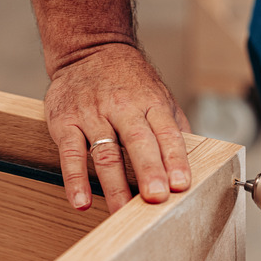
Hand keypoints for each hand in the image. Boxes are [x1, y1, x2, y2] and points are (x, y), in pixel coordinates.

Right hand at [44, 43, 191, 212]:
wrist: (90, 48)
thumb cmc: (129, 81)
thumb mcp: (159, 96)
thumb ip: (174, 128)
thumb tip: (195, 162)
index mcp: (151, 102)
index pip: (167, 133)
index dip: (175, 160)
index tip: (181, 185)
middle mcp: (123, 106)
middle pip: (138, 142)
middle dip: (148, 171)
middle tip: (156, 198)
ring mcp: (92, 113)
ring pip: (105, 152)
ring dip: (113, 185)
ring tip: (121, 212)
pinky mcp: (65, 121)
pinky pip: (70, 153)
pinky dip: (75, 179)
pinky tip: (81, 202)